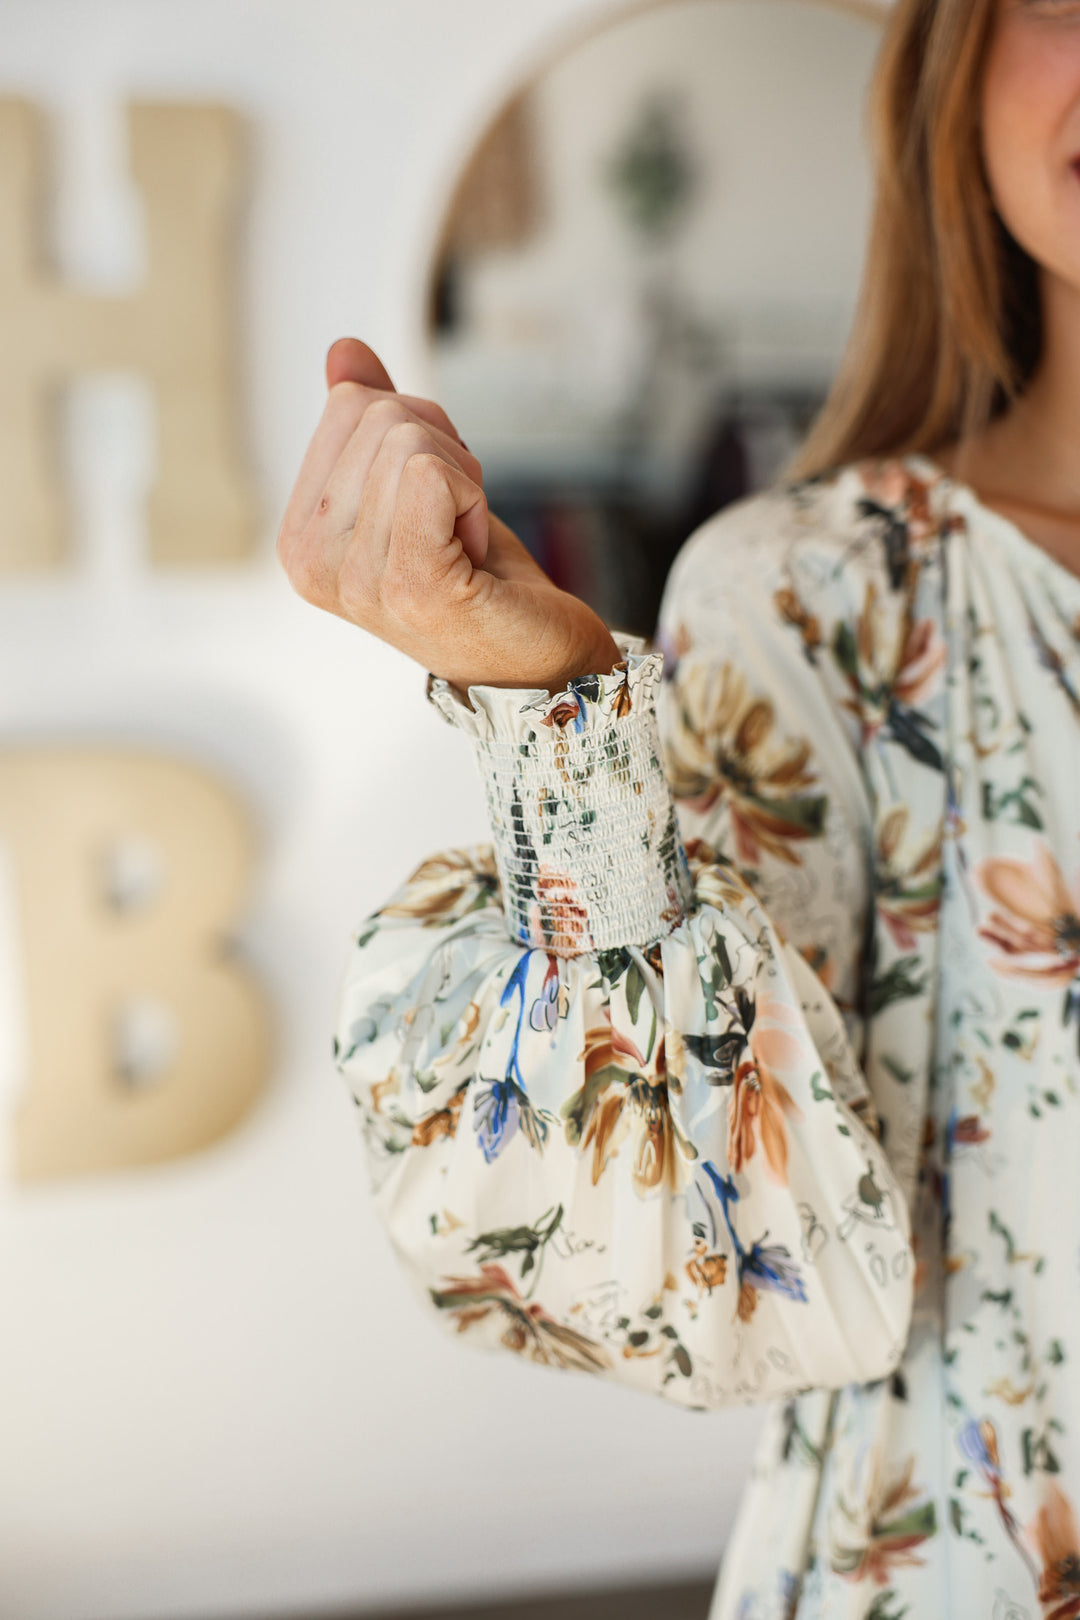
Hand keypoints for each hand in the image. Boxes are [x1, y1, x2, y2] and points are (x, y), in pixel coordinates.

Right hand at [277, 337, 621, 692]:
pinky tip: (476, 551)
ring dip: (464, 485)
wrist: (535, 659)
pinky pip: (434, 473)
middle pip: (380, 416)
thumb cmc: (478, 579)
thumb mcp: (416, 486)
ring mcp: (355, 577)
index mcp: (298, 536)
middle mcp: (312, 562)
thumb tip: (343, 351)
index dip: (415, 437)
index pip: (349, 406)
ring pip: (411, 441)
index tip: (433, 506)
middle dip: (443, 455)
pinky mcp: (408, 582)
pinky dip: (474, 498)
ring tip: (465, 546)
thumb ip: (372, 421)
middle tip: (456, 527)